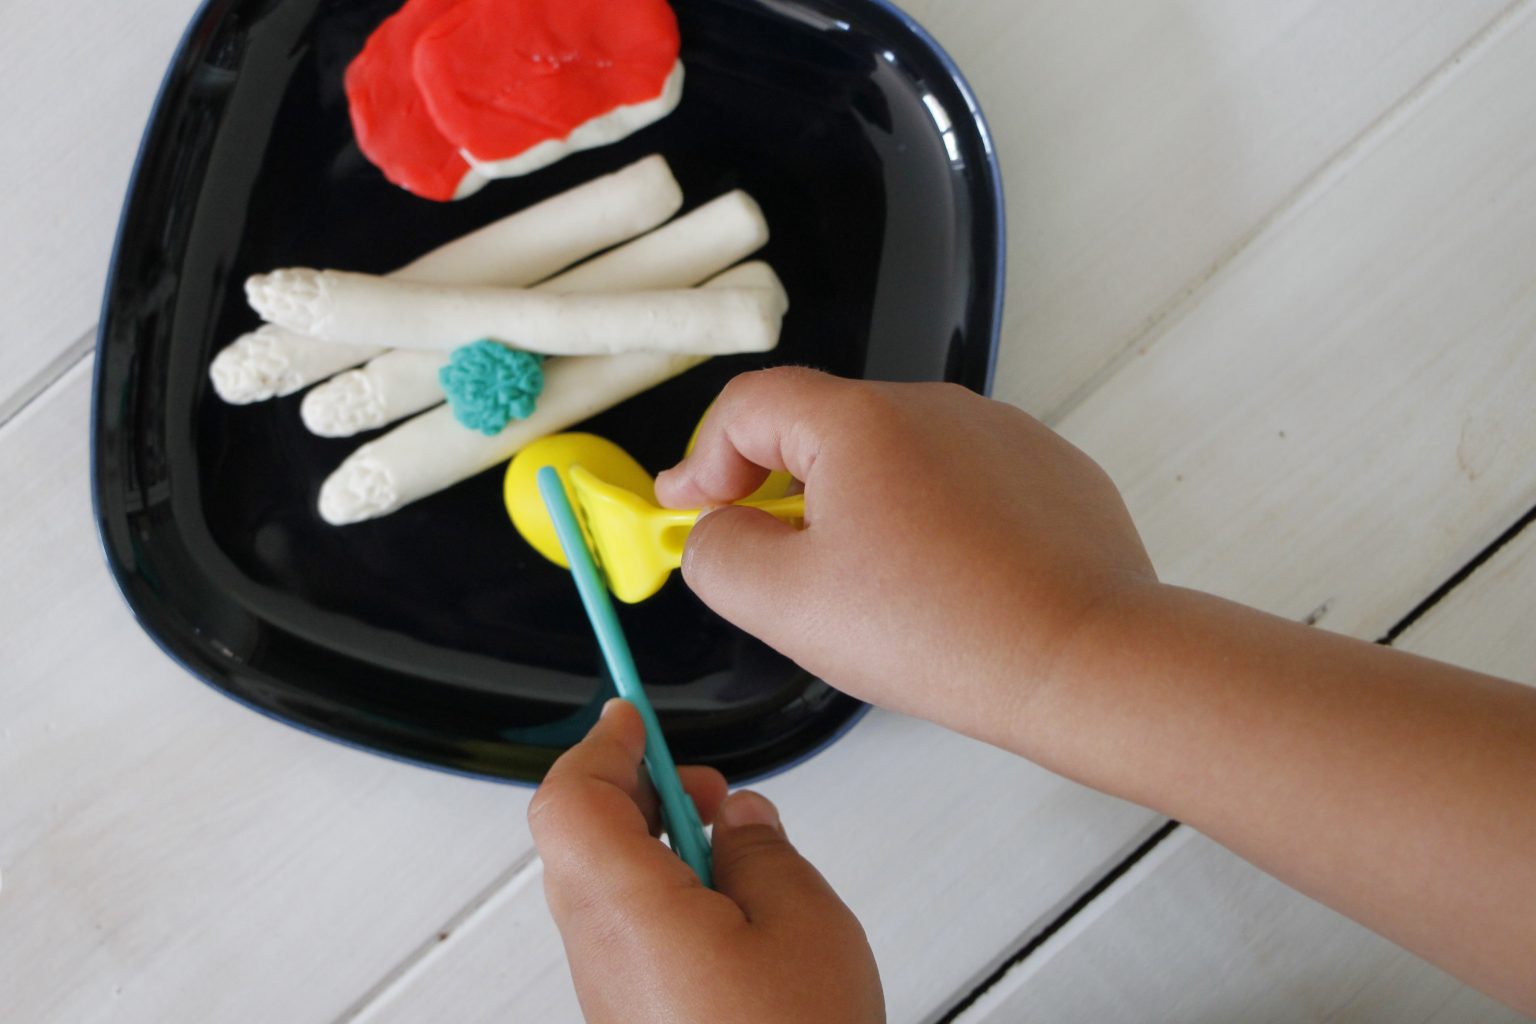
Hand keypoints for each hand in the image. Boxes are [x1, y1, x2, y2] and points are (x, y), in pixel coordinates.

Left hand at [529, 699, 883, 1022]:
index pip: (570, 799)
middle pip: (577, 837)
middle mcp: (600, 952)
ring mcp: (609, 992)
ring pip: (600, 884)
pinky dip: (662, 892)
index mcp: (628, 911)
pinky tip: (728, 904)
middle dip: (635, 789)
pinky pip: (624, 931)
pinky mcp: (631, 1018)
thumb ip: (763, 850)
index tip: (631, 716)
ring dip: (653, 842)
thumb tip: (741, 818)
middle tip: (700, 784)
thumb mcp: (805, 924)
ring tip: (730, 844)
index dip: (600, 745)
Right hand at [654, 367, 1156, 751]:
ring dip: (864, 512)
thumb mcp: (784, 603)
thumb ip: (716, 553)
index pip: (749, 405)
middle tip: (777, 570)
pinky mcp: (1049, 472)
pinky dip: (935, 526)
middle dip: (784, 495)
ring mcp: (1001, 433)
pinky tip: (946, 590)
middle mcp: (934, 406)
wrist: (1085, 659)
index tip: (689, 507)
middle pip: (823, 432)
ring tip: (877, 596)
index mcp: (859, 421)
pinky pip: (963, 486)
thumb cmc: (945, 631)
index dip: (702, 457)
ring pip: (897, 462)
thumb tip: (716, 531)